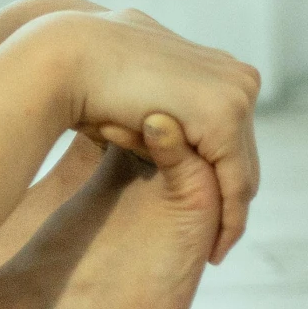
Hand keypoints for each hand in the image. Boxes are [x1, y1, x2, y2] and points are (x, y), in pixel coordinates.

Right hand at [27, 7, 262, 263]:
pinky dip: (229, 219)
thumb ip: (153, 101)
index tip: (206, 209)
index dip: (220, 174)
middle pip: (242, 152)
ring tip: (214, 250)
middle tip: (216, 241)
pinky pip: (235, 183)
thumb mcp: (130, 87)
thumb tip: (151, 123)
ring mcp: (236, 93)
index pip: (231, 132)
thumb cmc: (81, 75)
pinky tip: (214, 249)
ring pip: (243, 170)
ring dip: (231, 213)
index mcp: (217, 62)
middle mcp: (237, 74)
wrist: (64, 57)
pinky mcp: (224, 116)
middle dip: (229, 196)